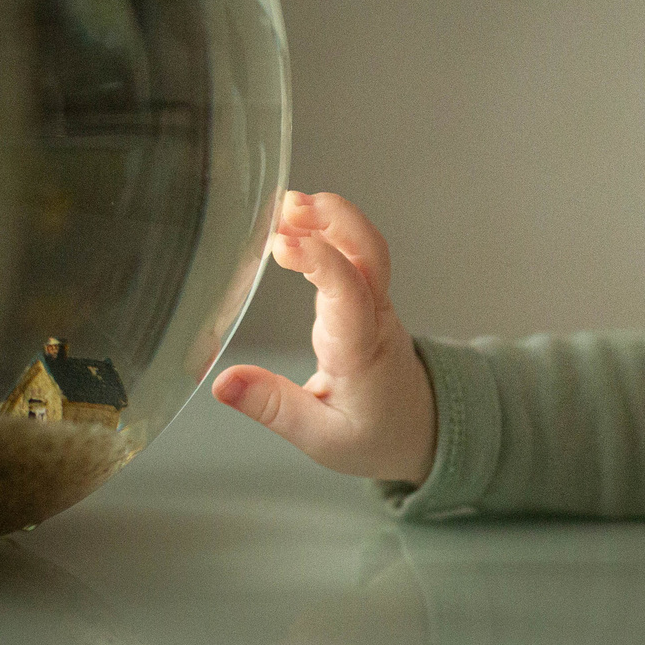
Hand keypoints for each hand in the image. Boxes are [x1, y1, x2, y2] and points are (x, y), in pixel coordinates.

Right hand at [212, 190, 437, 482]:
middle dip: (334, 220)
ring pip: (364, 248)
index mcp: (361, 352)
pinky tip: (294, 222)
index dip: (319, 261)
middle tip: (288, 204)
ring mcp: (374, 304)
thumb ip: (272, 407)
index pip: (349, 293)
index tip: (281, 243)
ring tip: (283, 205)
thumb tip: (223, 383)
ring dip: (329, 219)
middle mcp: (373, 318)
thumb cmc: (373, 436)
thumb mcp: (320, 439)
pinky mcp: (366, 300)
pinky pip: (354, 257)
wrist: (421, 432)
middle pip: (370, 253)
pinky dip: (327, 233)